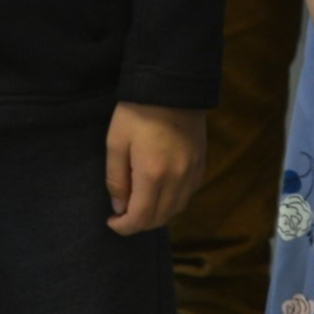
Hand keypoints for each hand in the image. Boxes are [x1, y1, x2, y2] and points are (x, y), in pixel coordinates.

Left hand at [106, 103, 206, 235]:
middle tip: (123, 214)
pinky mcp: (201, 161)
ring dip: (158, 214)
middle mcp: (178, 178)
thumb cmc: (137, 113)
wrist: (172, 86)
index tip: (112, 221)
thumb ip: (116, 180)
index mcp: (153, 174)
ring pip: (178, 208)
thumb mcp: (116, 144)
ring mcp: (193, 170)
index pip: (141, 218)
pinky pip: (189, 193)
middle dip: (139, 223)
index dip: (124, 227)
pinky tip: (161, 191)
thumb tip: (120, 207)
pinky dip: (174, 200)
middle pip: (161, 218)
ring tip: (141, 204)